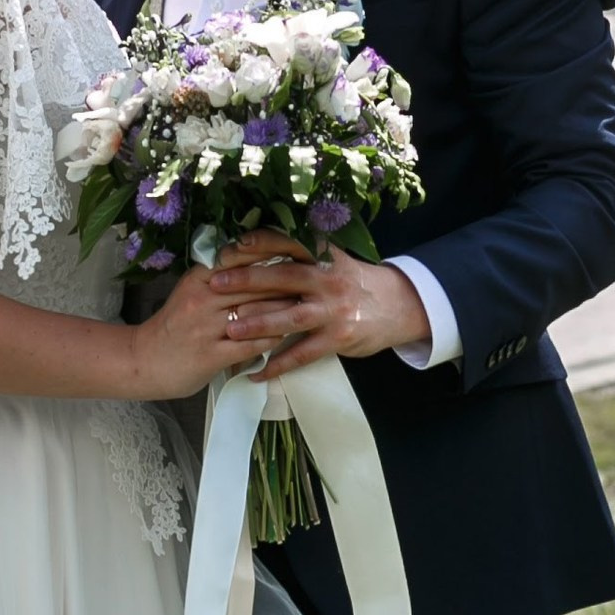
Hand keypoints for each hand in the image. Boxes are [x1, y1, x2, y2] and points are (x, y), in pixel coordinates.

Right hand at [124, 260, 293, 402]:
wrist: (144, 360)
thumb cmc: (174, 324)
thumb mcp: (191, 290)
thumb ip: (219, 274)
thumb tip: (258, 256)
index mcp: (198, 278)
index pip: (239, 256)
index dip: (270, 251)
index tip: (295, 250)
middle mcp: (202, 299)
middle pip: (255, 284)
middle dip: (287, 283)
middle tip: (312, 282)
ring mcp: (206, 328)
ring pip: (257, 313)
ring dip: (284, 311)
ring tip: (304, 307)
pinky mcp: (211, 355)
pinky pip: (251, 344)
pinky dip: (271, 339)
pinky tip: (284, 335)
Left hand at [210, 235, 428, 378]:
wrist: (397, 306)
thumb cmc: (352, 280)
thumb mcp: (333, 258)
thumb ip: (301, 253)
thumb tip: (253, 244)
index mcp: (325, 254)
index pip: (289, 242)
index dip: (259, 242)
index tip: (231, 246)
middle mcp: (329, 279)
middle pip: (284, 278)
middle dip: (247, 280)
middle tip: (216, 283)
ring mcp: (334, 310)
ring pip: (291, 317)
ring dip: (258, 324)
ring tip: (230, 329)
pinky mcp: (338, 338)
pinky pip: (303, 354)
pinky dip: (278, 365)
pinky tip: (256, 372)